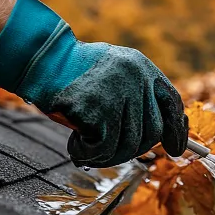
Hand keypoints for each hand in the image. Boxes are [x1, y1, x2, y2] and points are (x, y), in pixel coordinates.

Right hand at [0, 0, 188, 166]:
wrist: (38, 59)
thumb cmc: (72, 75)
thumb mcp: (112, 75)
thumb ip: (135, 98)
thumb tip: (163, 136)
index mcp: (141, 67)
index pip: (172, 103)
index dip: (177, 130)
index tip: (176, 149)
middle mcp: (135, 77)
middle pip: (151, 132)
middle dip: (133, 149)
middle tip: (110, 150)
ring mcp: (118, 92)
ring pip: (128, 145)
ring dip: (107, 154)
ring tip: (86, 146)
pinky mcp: (98, 108)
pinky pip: (103, 148)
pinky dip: (88, 153)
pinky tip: (76, 144)